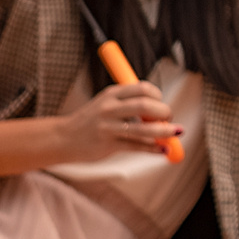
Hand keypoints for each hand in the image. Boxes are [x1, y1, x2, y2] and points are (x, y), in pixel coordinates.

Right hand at [59, 79, 177, 161]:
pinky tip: (162, 150)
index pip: (141, 88)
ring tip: (176, 132)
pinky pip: (136, 146)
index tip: (161, 103)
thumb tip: (161, 111)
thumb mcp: (106, 104)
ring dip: (164, 131)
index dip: (157, 95)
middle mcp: (109, 108)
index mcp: (111, 94)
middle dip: (163, 111)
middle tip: (169, 117)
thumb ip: (129, 103)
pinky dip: (153, 149)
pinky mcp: (107, 145)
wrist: (63, 138)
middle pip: (144, 106)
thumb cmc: (91, 120)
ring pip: (142, 128)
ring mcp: (107, 127)